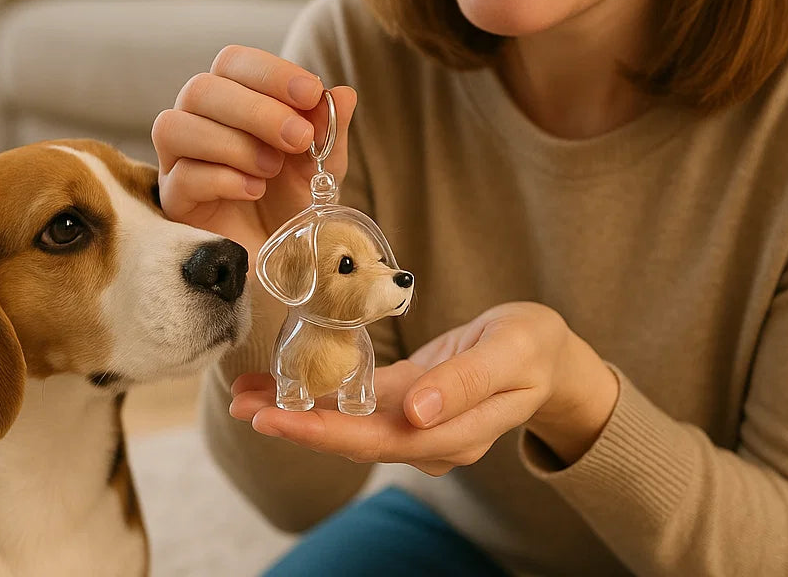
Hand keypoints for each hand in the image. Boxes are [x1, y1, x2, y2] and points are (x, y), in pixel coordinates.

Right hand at [151, 45, 356, 257]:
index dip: (270, 72)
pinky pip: (181, 177)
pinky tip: (254, 190)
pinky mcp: (173, 202)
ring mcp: (178, 161)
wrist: (285, 259)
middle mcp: (197, 121)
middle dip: (256, 110)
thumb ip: (329, 128)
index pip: (233, 62)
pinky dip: (223, 178)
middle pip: (201, 89)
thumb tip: (344, 94)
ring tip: (272, 168)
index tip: (311, 92)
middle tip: (298, 138)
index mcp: (231, 99)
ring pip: (176, 126)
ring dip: (234, 143)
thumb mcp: (323, 162)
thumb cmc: (295, 199)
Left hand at [229, 302, 619, 474]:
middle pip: (351, 438)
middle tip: (240, 404)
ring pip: (348, 422)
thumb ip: (466, 384)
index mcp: (453, 433)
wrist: (547, 354)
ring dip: (297, 410)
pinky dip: (322, 392)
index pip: (377, 440)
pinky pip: (359, 401)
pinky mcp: (410, 399)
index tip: (275, 422)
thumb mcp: (511, 354)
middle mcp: (429, 437)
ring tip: (246, 392)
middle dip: (294, 425)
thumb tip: (416, 415)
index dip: (322, 433)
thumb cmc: (534, 346)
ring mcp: (417, 421)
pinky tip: (287, 381)